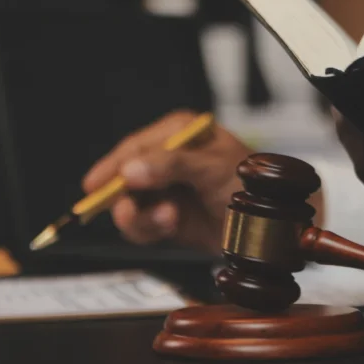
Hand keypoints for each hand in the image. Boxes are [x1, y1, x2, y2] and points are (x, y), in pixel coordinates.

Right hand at [82, 110, 255, 254]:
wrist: (269, 227)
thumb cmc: (250, 185)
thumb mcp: (212, 167)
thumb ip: (170, 165)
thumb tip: (129, 172)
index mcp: (179, 133)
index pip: (136, 146)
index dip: (113, 166)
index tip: (94, 186)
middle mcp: (167, 158)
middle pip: (124, 176)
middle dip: (128, 198)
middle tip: (131, 211)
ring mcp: (165, 189)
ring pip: (128, 204)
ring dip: (143, 217)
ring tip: (169, 220)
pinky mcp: (166, 217)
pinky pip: (140, 225)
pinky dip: (149, 230)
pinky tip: (171, 227)